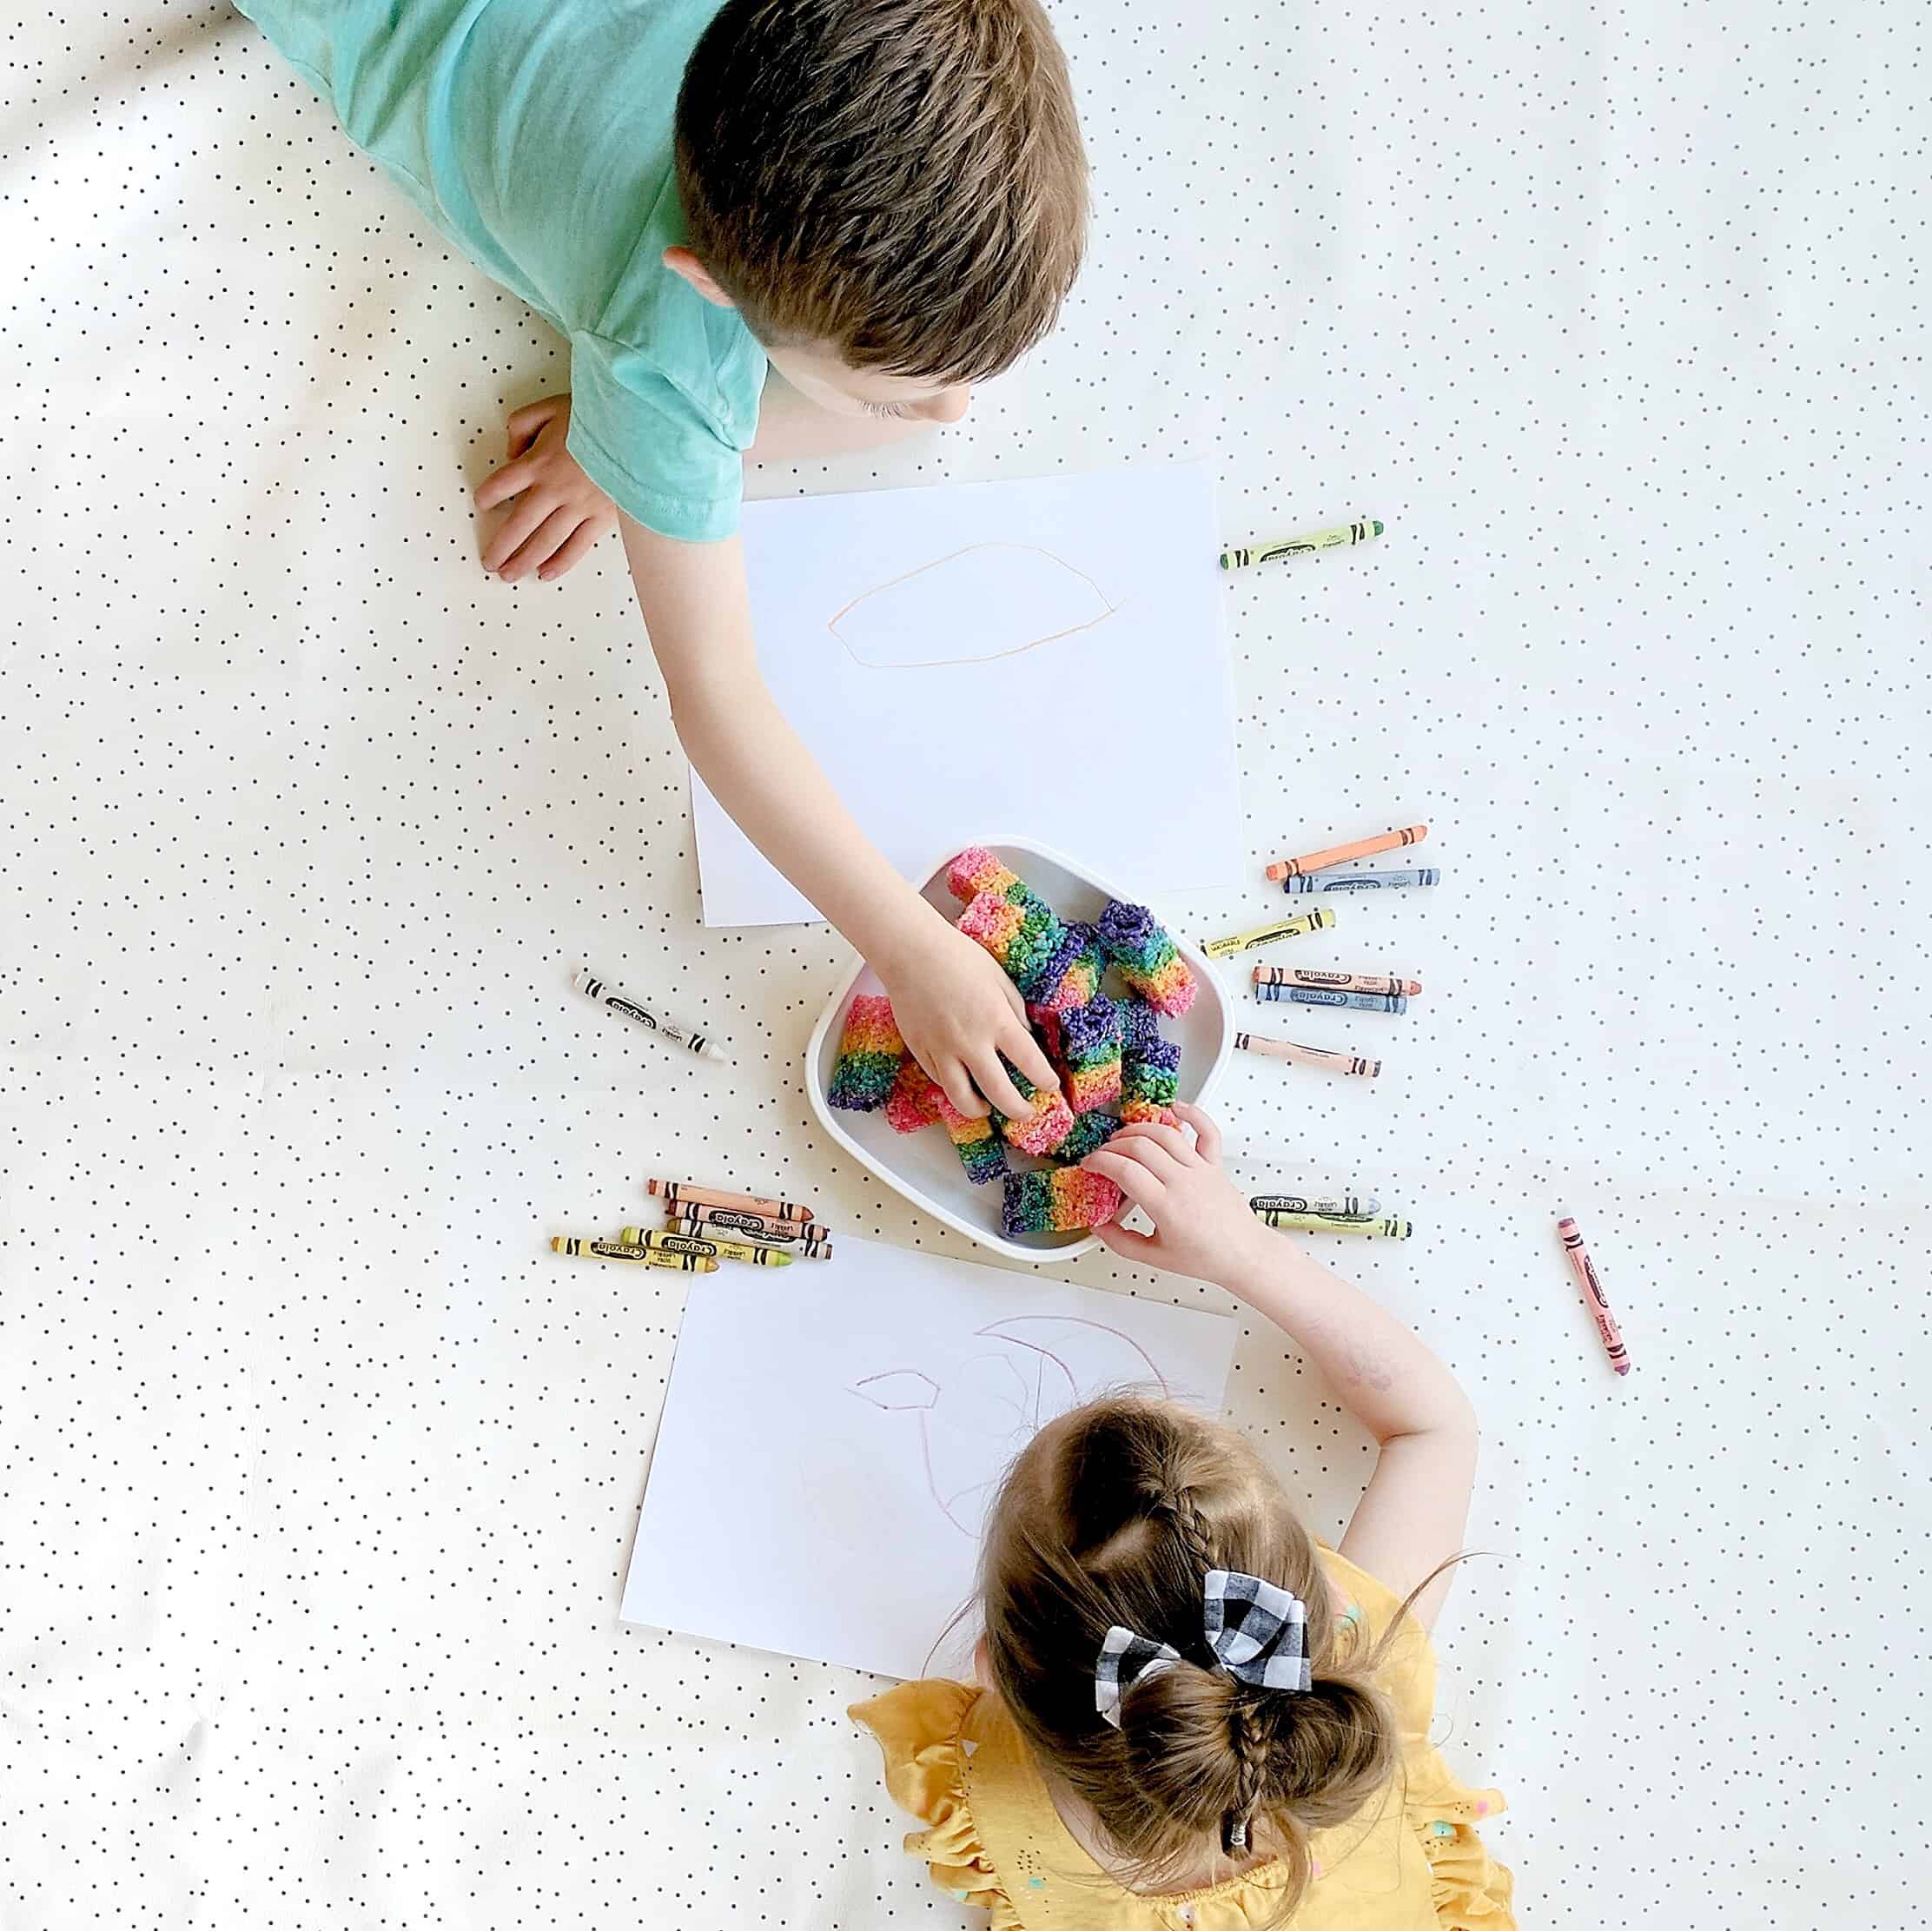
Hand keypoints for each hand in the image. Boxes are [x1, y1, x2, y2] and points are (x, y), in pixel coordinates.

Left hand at [475, 395, 616, 581]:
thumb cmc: (595, 417)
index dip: (487, 496)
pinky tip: (545, 573)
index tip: (482, 504)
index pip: (502, 484)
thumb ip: (521, 425)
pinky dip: (560, 562)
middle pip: (519, 524)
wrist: (639, 431)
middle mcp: (554, 489)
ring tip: (509, 575)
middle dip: (501, 547)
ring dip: (524, 561)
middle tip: (489, 562)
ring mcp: (578, 507)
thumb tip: (511, 453)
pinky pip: (577, 546)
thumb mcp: (548, 407)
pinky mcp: (601, 518)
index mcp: (538, 462)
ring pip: (545, 541)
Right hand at [876, 921, 1062, 1121]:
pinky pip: (939, 1080)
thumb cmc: (957, 956)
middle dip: (1018, 1109)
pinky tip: (961, 1082)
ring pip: (962, 1098)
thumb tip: (1025, 1036)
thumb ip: (1015, 1010)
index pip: (1030, 1063)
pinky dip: (953, 1086)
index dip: (1045, 1080)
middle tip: (1025, 1112)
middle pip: (999, 1092)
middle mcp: (970, 1041)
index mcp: (996, 1020)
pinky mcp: (920, 1050)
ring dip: (979, 1110)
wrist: (911, 951)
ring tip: (987, 1108)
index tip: (1050, 1087)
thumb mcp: (999, 978)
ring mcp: (942, 1049)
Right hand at [1083, 1104, 1268, 1280]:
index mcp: (1166, 1207)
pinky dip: (1192, 1113)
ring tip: (1123, 1137)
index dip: (1100, 1162)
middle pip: (1140, 1147)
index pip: (1125, 1170)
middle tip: (1102, 1154)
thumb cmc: (1206, 1257)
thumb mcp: (1155, 1258)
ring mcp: (1201, 1170)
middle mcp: (1183, 1182)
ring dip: (1138, 1129)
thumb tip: (1098, 1228)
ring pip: (1165, 1133)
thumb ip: (1121, 1243)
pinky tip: (1175, 1108)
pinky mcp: (1215, 1164)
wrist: (1244, 1255)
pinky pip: (1207, 1131)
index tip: (1090, 1164)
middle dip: (1113, 1145)